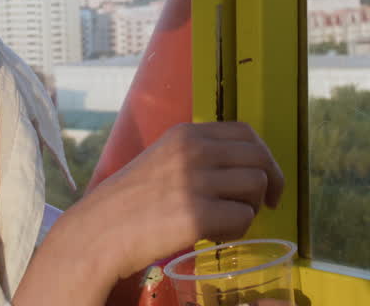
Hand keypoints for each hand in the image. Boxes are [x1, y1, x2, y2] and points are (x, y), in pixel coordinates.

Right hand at [64, 121, 284, 280]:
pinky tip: (215, 235)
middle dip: (269, 183)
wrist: (100, 230)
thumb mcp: (163, 159)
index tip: (265, 177)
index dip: (264, 156)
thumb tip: (242, 167)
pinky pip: (243, 218)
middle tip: (263, 205)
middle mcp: (194, 150)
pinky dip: (237, 231)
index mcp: (186, 134)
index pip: (246, 133)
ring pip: (256, 186)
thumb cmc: (130, 201)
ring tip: (227, 221)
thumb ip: (197, 155)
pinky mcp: (198, 214)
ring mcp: (196, 181)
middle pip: (259, 158)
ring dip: (250, 208)